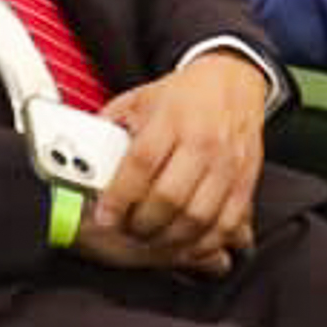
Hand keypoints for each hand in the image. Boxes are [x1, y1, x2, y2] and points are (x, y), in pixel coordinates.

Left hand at [79, 51, 269, 272]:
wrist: (234, 82)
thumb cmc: (184, 95)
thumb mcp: (140, 99)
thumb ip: (111, 127)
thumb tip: (80, 157)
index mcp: (171, 118)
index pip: (142, 163)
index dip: (120, 196)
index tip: (104, 216)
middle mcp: (203, 142)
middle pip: (169, 197)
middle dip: (141, 225)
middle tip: (126, 230)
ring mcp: (228, 164)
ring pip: (197, 217)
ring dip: (169, 239)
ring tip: (151, 240)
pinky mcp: (246, 181)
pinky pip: (226, 223)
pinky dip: (204, 242)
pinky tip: (184, 244)